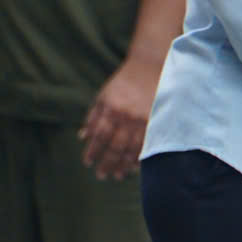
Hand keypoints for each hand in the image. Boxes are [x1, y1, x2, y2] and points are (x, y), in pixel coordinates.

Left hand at [79, 57, 160, 180]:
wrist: (151, 65)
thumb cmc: (124, 81)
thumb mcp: (103, 95)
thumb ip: (93, 117)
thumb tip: (83, 137)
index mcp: (111, 109)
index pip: (99, 136)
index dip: (93, 151)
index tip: (88, 163)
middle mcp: (127, 116)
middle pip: (116, 145)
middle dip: (108, 163)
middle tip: (102, 176)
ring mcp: (144, 119)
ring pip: (132, 147)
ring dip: (124, 164)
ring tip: (118, 176)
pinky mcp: (158, 119)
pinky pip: (148, 142)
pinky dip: (141, 155)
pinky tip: (136, 165)